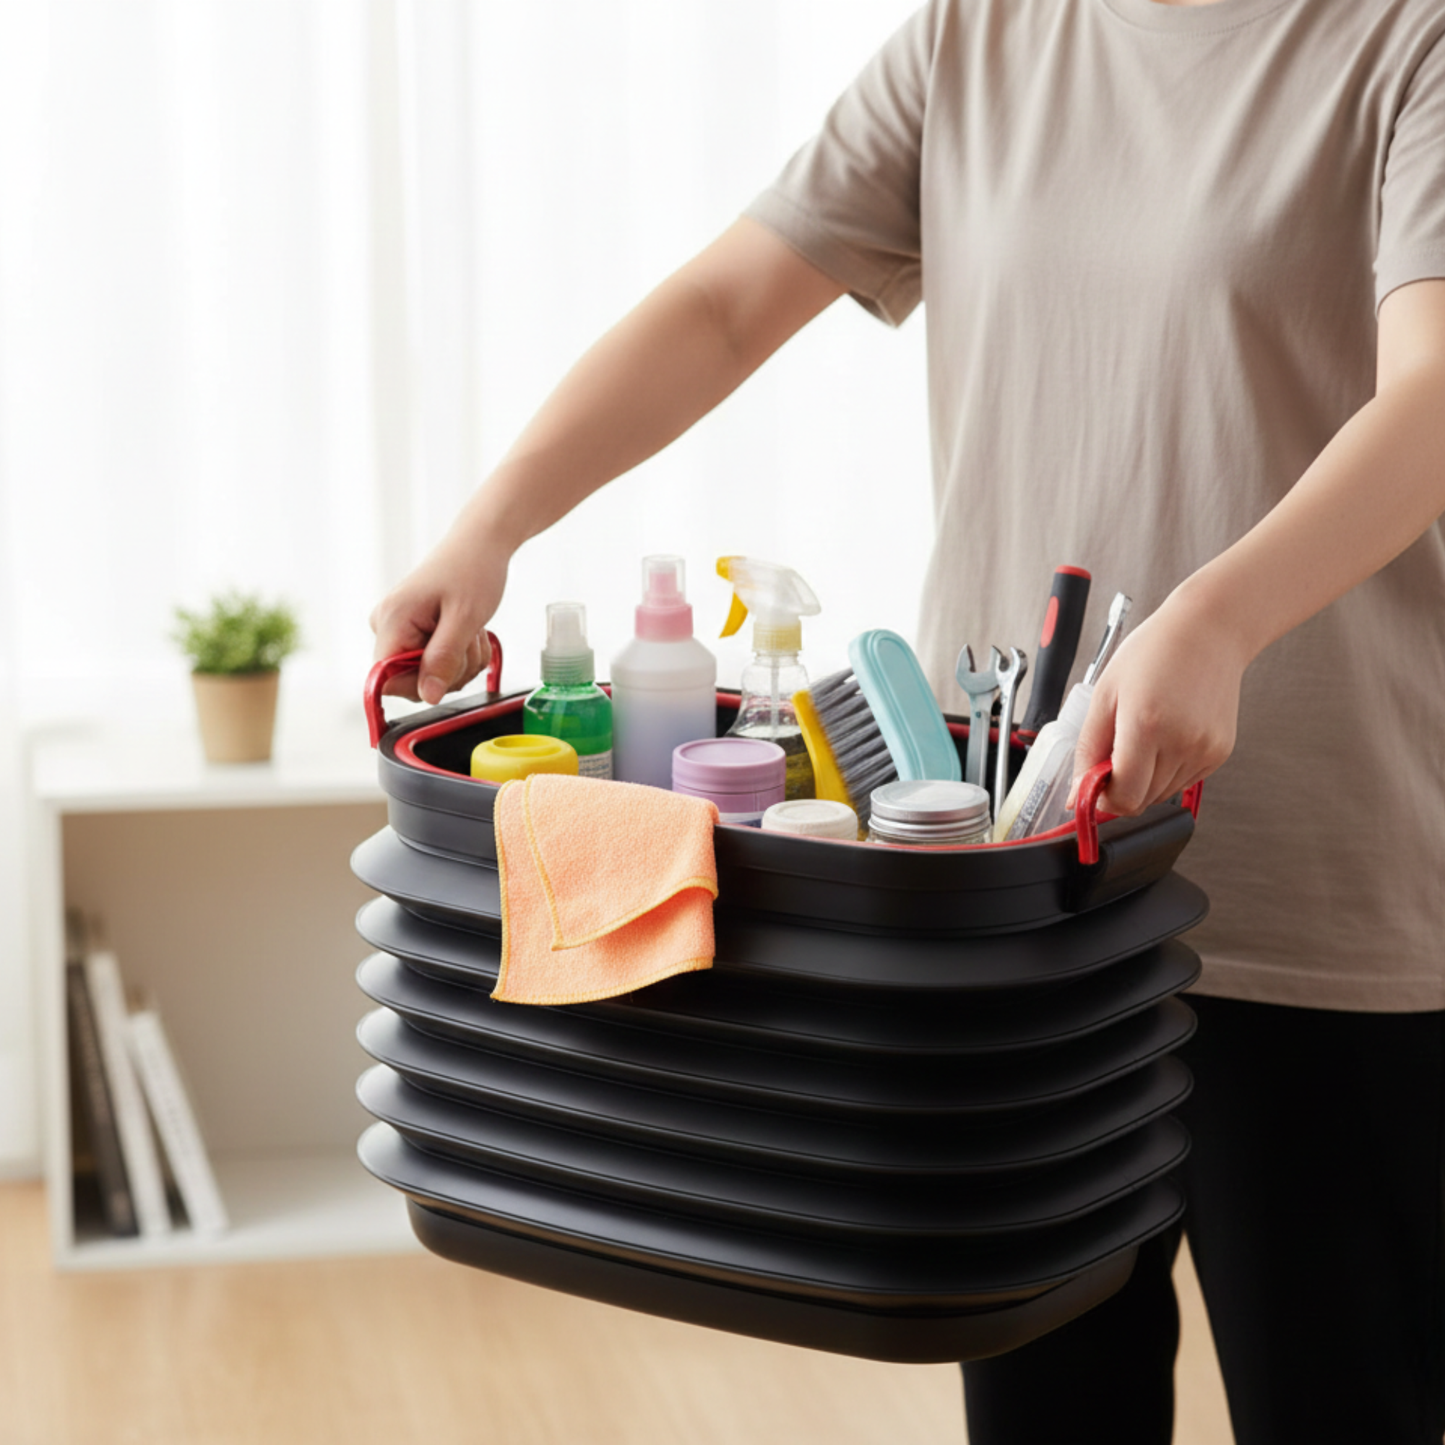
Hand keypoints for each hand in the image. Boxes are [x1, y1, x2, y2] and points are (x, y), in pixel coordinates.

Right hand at [369, 536, 509, 703]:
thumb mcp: (465, 619)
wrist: (480, 544)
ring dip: (460, 661)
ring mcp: (400, 630)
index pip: (387, 680)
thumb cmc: (472, 569)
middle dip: (450, 670)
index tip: (448, 665)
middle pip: (412, 680)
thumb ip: (443, 659)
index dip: (421, 683)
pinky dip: (459, 654)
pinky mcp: (414, 632)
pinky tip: (466, 631)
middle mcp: (388, 626)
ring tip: (470, 630)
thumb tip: (428, 696)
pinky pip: (435, 663)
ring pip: (429, 674)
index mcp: (391, 620)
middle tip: (468, 640)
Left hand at [1070, 594, 1248, 816]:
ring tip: (1145, 734)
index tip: (1095, 782)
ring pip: (1161, 794)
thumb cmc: (1154, 652)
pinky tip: (1166, 734)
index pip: (1123, 798)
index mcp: (1146, 726)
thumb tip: (1077, 795)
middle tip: (1117, 749)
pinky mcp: (1220, 753)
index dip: (1103, 798)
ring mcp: (1204, 750)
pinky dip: (1167, 769)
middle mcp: (1181, 743)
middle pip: (1141, 801)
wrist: (1208, 632)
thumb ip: (1088, 749)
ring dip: (1144, 778)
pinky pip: (1183, 781)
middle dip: (1121, 785)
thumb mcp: (1105, 694)